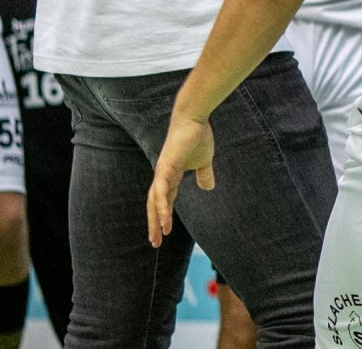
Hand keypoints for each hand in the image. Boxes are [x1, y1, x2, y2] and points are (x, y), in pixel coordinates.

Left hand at [146, 111, 215, 246]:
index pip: (165, 199)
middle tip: (155, 243)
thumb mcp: (204, 161)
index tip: (165, 232)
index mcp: (171, 175)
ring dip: (156, 221)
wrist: (194, 119)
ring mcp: (162, 172)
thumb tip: (208, 187)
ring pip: (155, 202)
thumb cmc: (198, 136)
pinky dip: (162, 208)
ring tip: (158, 237)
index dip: (164, 215)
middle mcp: (162, 176)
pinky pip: (162, 193)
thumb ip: (204, 174)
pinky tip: (164, 221)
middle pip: (155, 204)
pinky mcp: (164, 169)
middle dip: (154, 224)